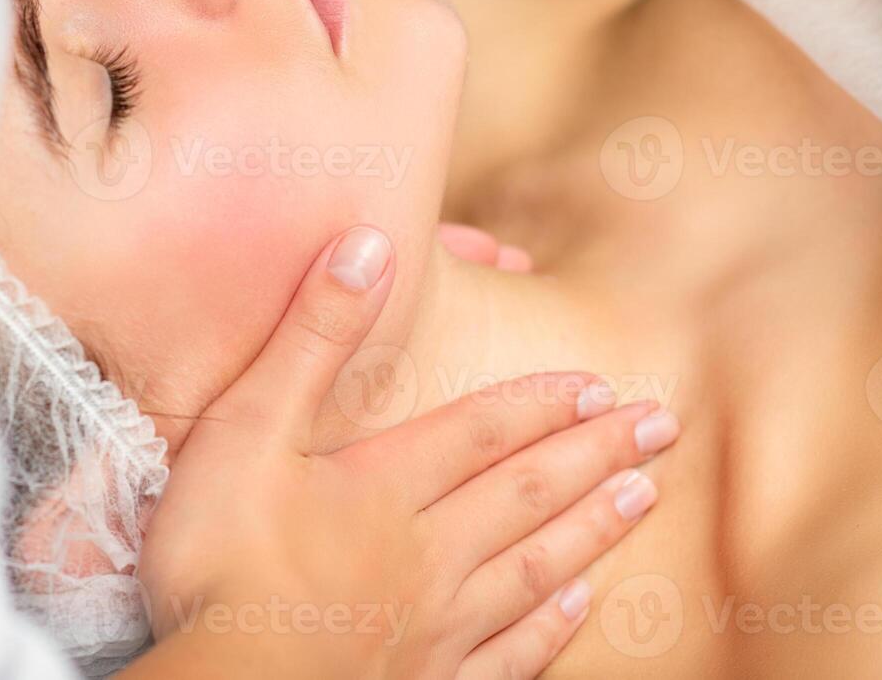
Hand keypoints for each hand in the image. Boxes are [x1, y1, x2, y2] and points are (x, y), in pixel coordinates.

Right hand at [131, 226, 678, 679]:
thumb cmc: (218, 560)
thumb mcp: (247, 429)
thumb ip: (313, 339)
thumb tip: (370, 243)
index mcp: (386, 486)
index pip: (483, 431)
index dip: (542, 403)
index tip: (602, 385)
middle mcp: (429, 552)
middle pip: (528, 492)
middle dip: (598, 454)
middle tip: (663, 428)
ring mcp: (435, 628)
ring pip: (535, 567)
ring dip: (593, 527)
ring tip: (645, 496)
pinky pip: (509, 655)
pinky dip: (549, 627)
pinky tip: (579, 604)